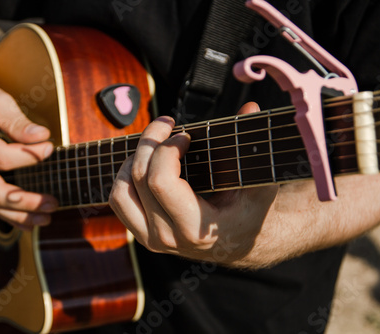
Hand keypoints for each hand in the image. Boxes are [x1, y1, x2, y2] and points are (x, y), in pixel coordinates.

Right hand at [0, 80, 57, 230]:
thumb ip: (18, 122)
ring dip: (21, 215)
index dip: (28, 155)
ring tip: (47, 219)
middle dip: (25, 201)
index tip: (50, 147)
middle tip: (52, 203)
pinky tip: (31, 222)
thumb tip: (42, 137)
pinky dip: (11, 216)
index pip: (0, 157)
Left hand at [109, 102, 278, 265]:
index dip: (167, 149)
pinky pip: (119, 201)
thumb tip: (250, 107)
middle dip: (150, 142)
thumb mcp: (260, 185)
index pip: (160, 182)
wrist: (239, 244)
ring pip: (120, 191)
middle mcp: (167, 237)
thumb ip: (256, 150)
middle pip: (139, 179)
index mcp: (195, 228)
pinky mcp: (142, 235)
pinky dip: (126, 176)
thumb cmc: (250, 213)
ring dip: (133, 159)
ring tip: (155, 146)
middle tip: (167, 124)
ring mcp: (151, 239)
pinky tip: (146, 162)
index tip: (185, 135)